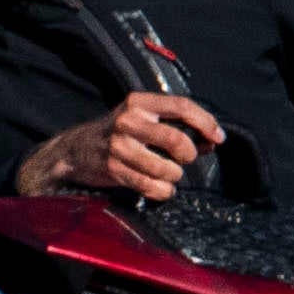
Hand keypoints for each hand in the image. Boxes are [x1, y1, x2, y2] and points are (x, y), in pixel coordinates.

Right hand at [17, 93, 222, 202]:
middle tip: (187, 158)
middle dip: (189, 154)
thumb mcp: (143, 121)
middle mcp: (128, 121)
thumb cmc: (119, 134)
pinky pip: (150, 186)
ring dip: (174, 175)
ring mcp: (119, 146)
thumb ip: (176, 127)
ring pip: (165, 168)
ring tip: (169, 174)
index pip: (182, 106)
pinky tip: (162, 187)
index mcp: (139, 102)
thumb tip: (212, 141)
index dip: (206, 122)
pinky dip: (163, 191)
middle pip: (175, 139)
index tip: (218, 137)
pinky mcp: (113, 169)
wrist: (75, 150)